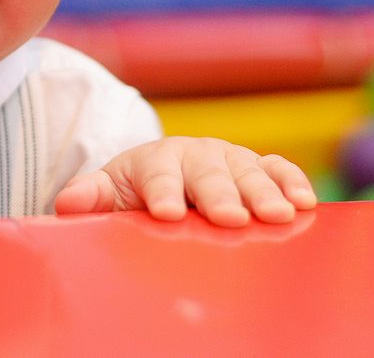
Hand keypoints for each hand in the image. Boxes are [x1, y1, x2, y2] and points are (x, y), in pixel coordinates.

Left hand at [53, 136, 316, 225]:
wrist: (164, 174)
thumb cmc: (136, 191)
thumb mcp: (110, 192)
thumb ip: (91, 196)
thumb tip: (67, 202)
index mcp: (154, 160)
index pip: (157, 176)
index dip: (163, 193)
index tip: (167, 213)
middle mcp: (194, 155)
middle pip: (207, 174)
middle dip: (219, 195)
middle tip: (231, 217)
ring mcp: (229, 160)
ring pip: (247, 171)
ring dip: (264, 192)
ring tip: (279, 214)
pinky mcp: (257, 168)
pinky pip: (277, 169)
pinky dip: (292, 182)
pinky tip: (307, 202)